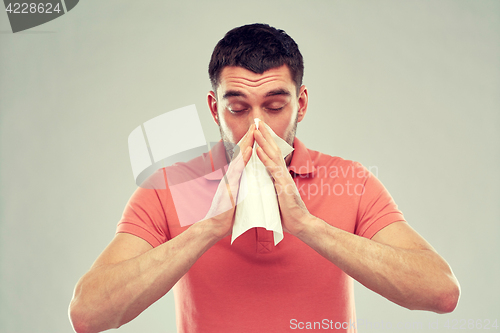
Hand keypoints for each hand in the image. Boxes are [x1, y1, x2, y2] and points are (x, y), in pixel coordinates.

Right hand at [201, 124, 254, 239]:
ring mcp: (229, 180)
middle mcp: (231, 175)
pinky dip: (243, 159)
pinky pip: (237, 171)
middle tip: (255, 124)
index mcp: (235, 177)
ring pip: (239, 158)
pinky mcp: (229, 187)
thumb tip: (249, 180)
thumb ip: (242, 185)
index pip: (243, 157)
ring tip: (253, 131)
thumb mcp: (238, 195)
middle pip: (240, 153)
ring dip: (246, 143)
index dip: (249, 144)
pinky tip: (249, 150)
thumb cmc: (227, 213)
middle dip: (248, 138)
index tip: (257, 132)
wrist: (215, 226)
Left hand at [253, 121, 310, 235]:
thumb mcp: (277, 196)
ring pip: (272, 155)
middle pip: (273, 149)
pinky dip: (264, 159)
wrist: (300, 224)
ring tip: (255, 130)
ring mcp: (283, 178)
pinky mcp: (282, 185)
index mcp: (280, 175)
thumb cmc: (288, 213)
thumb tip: (265, 182)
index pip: (272, 154)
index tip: (259, 129)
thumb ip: (272, 186)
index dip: (266, 141)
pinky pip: (272, 169)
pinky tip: (258, 150)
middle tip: (257, 121)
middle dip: (265, 135)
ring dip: (263, 142)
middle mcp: (282, 173)